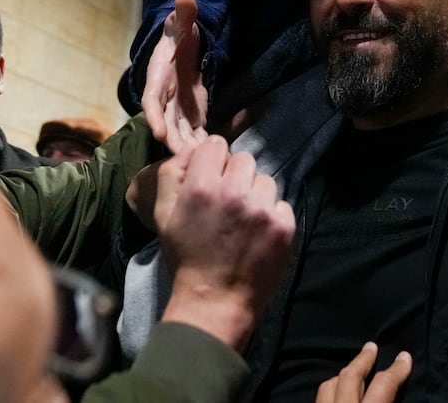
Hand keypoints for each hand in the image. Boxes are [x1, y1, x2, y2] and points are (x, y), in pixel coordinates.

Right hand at [141, 0, 208, 152]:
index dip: (154, 116)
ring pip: (178, 133)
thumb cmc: (179, 35)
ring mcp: (177, 109)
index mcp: (158, 78)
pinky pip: (194, 133)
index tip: (157, 131)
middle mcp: (164, 98)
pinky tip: (208, 158)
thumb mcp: (182, 23)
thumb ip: (185, 14)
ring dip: (186, 148)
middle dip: (171, 140)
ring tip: (195, 162)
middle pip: (164, 123)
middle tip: (180, 156)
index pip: (151, 100)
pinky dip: (200, 145)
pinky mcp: (191, 115)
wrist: (181, 46)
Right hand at [156, 135, 295, 350]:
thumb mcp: (163, 215)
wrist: (214, 302)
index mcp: (202, 186)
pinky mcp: (283, 226)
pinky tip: (258, 234)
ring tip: (244, 221)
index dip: (213, 161)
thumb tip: (192, 150)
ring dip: (256, 195)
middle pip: (243, 159)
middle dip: (236, 177)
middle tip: (229, 203)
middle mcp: (234, 192)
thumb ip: (172, 174)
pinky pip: (281, 204)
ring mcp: (262, 209)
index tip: (213, 180)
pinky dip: (272, 216)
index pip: (216, 144)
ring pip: (265, 180)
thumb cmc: (186, 258)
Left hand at [316, 343, 412, 402]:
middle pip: (349, 377)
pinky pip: (318, 399)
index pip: (383, 385)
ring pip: (327, 387)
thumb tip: (395, 394)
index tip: (405, 358)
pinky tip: (337, 395)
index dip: (396, 370)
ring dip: (341, 375)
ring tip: (353, 369)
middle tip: (371, 347)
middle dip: (362, 360)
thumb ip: (391, 402)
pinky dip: (330, 392)